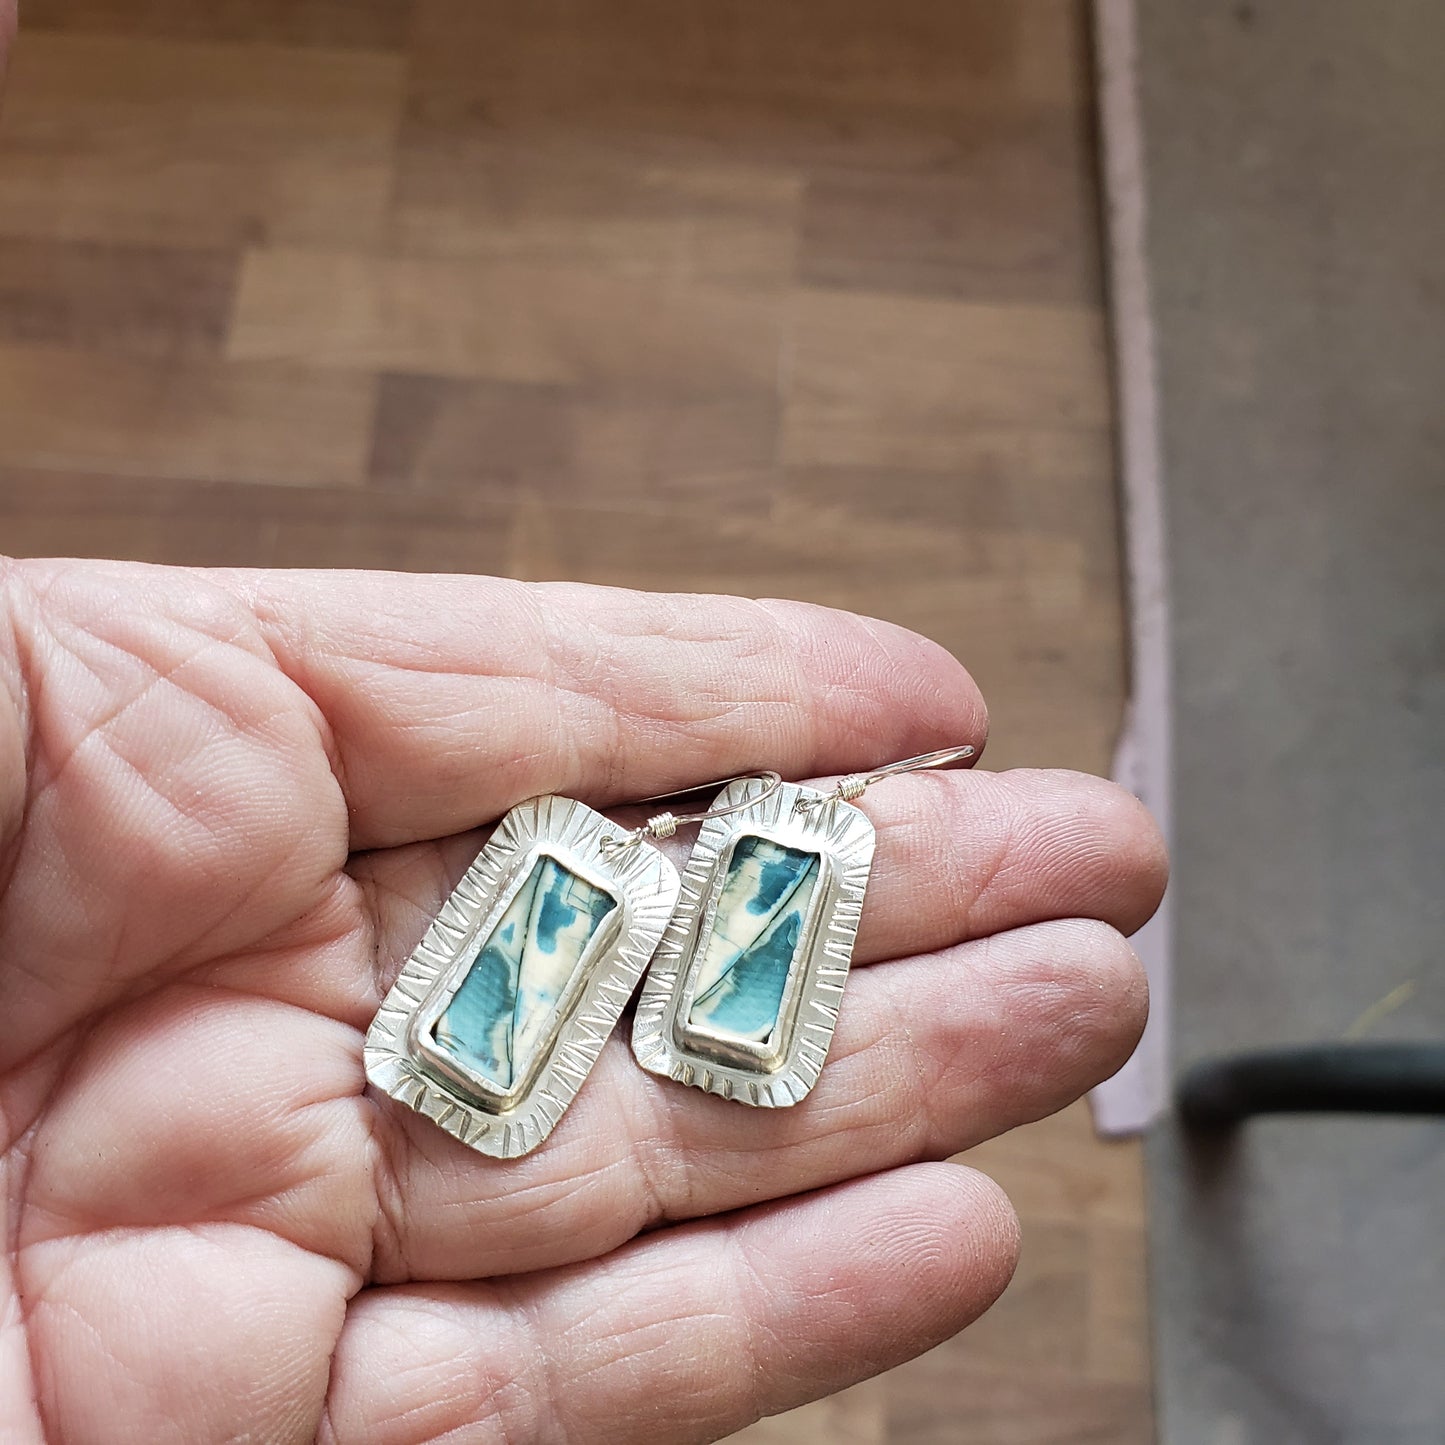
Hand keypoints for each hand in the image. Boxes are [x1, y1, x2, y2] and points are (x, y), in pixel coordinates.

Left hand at [0, 559, 1164, 1443]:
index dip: (740, 695)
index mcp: (133, 773)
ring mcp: (258, 1243)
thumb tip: (48, 46)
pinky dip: (779, 1310)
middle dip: (887, 891)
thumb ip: (92, 523)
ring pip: (652, 1156)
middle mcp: (229, 1005)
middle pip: (633, 933)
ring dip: (887, 1087)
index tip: (921, 699)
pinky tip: (945, 1226)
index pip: (519, 706)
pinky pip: (579, 1387)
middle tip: (1083, 852)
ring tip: (1076, 1015)